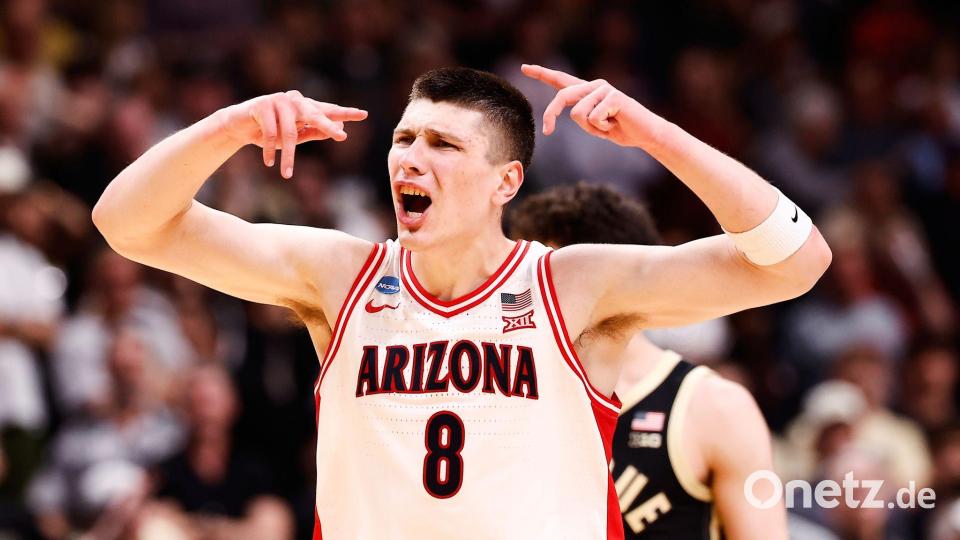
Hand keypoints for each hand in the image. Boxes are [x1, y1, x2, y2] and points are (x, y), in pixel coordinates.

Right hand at [217, 91, 367, 177]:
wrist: (237, 126)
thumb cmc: (269, 131)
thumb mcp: (294, 136)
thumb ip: (314, 132)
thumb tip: (338, 131)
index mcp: (304, 107)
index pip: (328, 110)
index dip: (345, 113)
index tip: (364, 115)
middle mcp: (294, 100)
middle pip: (315, 114)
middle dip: (329, 127)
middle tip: (342, 136)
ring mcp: (278, 100)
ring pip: (290, 132)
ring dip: (288, 156)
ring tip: (286, 173)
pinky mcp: (262, 105)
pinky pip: (271, 132)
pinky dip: (270, 149)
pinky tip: (269, 162)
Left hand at [521, 64, 659, 147]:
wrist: (645, 134)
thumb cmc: (618, 130)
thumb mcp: (593, 125)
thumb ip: (581, 116)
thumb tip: (571, 111)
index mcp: (586, 92)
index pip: (560, 80)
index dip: (542, 73)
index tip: (524, 68)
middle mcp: (593, 85)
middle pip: (562, 96)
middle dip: (551, 115)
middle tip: (547, 131)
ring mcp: (604, 89)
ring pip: (578, 114)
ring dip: (591, 129)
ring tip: (607, 126)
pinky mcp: (614, 96)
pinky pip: (594, 118)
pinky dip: (602, 129)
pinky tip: (616, 124)